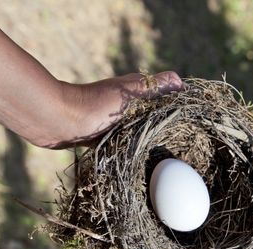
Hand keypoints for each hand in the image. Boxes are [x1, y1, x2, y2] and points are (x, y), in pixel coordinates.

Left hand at [48, 71, 182, 148]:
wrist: (57, 121)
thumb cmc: (95, 107)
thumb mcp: (129, 94)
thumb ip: (153, 87)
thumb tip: (181, 81)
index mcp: (137, 92)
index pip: (166, 98)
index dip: (180, 108)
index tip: (195, 125)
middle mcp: (128, 106)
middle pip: (155, 118)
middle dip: (168, 130)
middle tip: (184, 149)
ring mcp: (116, 122)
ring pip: (141, 132)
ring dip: (150, 142)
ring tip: (166, 160)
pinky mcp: (104, 137)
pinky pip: (125, 145)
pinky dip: (133, 151)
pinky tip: (142, 163)